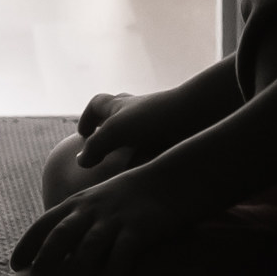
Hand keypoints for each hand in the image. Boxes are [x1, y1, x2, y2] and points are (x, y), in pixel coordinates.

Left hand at [10, 160, 191, 275]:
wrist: (170, 180)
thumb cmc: (129, 197)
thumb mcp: (97, 203)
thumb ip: (76, 222)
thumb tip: (57, 252)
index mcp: (78, 204)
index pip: (45, 224)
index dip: (28, 244)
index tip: (13, 266)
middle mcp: (92, 210)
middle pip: (62, 234)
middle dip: (46, 259)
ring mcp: (116, 218)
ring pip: (91, 244)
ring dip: (77, 269)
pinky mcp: (140, 227)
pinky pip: (124, 251)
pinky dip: (114, 270)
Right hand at [73, 84, 213, 168]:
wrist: (196, 115)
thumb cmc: (152, 118)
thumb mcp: (115, 132)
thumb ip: (95, 147)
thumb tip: (80, 161)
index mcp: (121, 105)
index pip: (97, 104)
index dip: (87, 118)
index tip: (83, 134)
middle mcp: (138, 110)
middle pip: (118, 114)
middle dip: (109, 127)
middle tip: (104, 147)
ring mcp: (156, 122)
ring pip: (138, 130)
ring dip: (129, 143)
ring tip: (124, 164)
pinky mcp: (171, 134)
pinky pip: (155, 144)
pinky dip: (148, 155)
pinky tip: (147, 171)